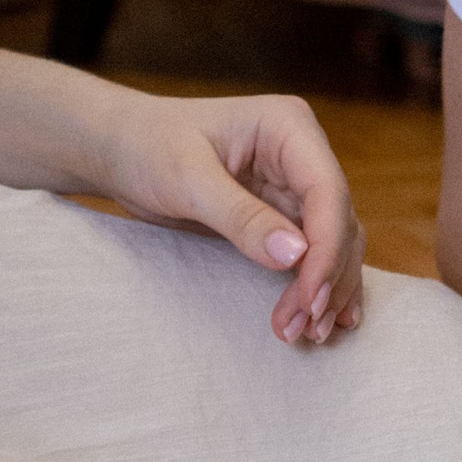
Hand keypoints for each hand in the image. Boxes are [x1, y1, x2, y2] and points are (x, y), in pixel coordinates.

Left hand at [106, 90, 363, 344]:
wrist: (122, 149)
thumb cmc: (147, 147)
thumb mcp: (187, 180)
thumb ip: (241, 217)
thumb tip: (296, 255)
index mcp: (289, 127)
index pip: (326, 192)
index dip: (327, 249)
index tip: (311, 300)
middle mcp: (303, 154)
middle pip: (339, 222)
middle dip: (325, 278)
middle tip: (303, 329)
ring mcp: (295, 185)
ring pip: (334, 242)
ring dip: (326, 289)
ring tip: (306, 334)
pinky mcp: (282, 213)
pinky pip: (314, 251)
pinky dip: (318, 285)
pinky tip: (322, 318)